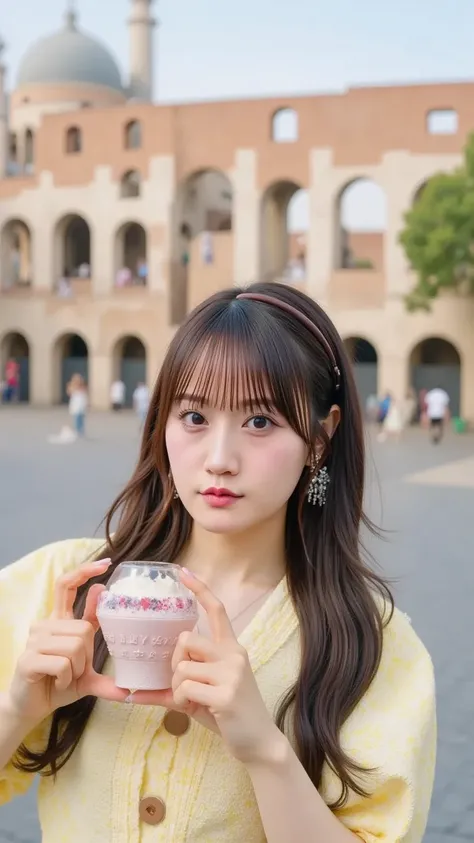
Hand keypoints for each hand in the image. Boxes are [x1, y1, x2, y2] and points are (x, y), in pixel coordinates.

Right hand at [7, 560, 129, 723]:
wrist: (32, 707)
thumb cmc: (59, 685)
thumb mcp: (86, 671)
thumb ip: (103, 667)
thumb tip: (130, 681)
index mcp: (59, 620)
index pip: (67, 585)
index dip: (84, 572)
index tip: (106, 565)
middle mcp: (45, 624)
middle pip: (83, 628)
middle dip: (87, 655)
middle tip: (76, 670)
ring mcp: (34, 640)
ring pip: (75, 646)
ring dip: (77, 669)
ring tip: (66, 678)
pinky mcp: (28, 659)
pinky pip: (63, 664)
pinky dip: (67, 679)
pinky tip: (58, 683)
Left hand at [131, 570, 279, 763]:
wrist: (258, 742)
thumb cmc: (227, 714)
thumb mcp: (205, 693)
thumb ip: (177, 684)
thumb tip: (131, 692)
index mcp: (231, 647)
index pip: (217, 610)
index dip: (199, 589)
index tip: (183, 571)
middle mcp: (234, 653)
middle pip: (187, 639)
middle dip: (176, 662)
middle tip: (182, 684)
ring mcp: (232, 672)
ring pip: (183, 665)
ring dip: (178, 687)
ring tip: (191, 700)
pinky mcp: (226, 693)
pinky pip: (185, 687)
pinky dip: (181, 700)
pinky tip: (195, 709)